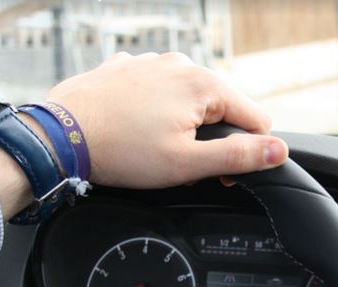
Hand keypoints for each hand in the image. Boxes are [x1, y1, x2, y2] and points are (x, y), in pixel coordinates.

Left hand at [47, 51, 288, 187]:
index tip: (219, 173)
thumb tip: (278, 150)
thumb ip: (238, 157)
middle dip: (211, 137)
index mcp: (204, 85)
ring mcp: (151, 62)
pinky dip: (155, 109)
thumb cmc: (121, 151)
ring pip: (188, 98)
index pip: (255, 118)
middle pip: (221, 107)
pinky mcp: (126, 69)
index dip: (246, 152)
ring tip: (154, 147)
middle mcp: (181, 64)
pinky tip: (135, 128)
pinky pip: (156, 90)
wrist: (58, 137)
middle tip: (182, 163)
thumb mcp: (187, 164)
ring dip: (183, 123)